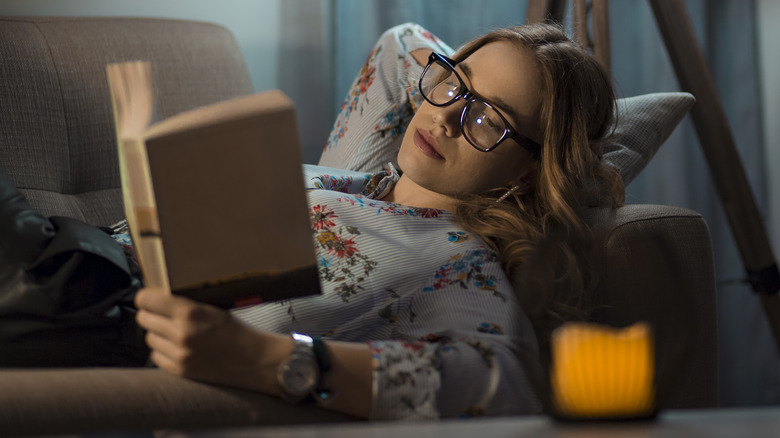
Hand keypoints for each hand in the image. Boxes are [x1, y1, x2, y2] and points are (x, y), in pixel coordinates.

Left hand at [134, 288, 292, 394]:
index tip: (151, 297)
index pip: (146, 299)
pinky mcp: (180, 371)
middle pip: (143, 319)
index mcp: (190, 313)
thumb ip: (185, 304)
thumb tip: (158, 297)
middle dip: (151, 314)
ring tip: (176, 332)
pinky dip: (164, 351)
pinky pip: (156, 357)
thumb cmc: (238, 330)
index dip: (147, 297)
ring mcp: (179, 354)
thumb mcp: (214, 308)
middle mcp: (181, 334)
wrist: (255, 360)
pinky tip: (179, 347)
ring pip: (149, 338)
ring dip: (158, 333)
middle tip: (163, 313)